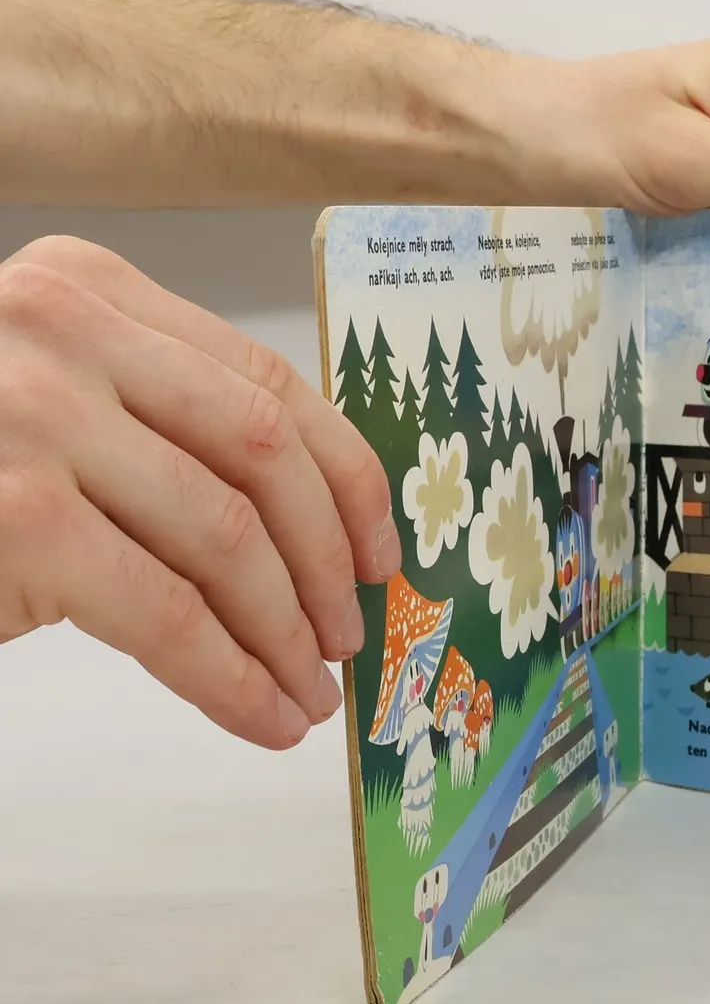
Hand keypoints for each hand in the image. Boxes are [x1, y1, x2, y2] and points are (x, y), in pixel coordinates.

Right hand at [0, 236, 399, 747]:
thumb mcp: (50, 400)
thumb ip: (156, 421)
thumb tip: (313, 519)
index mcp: (88, 289)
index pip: (267, 378)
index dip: (345, 471)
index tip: (379, 545)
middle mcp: (63, 331)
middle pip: (263, 449)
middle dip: (325, 555)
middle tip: (348, 631)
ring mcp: (35, 420)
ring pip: (224, 535)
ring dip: (284, 628)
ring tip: (308, 686)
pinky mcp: (15, 518)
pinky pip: (164, 612)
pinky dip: (229, 675)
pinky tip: (262, 714)